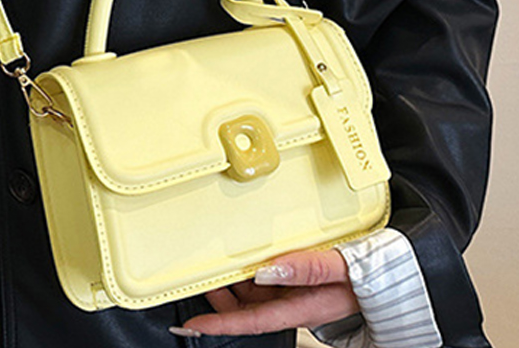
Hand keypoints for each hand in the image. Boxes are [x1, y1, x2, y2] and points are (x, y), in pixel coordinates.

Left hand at [174, 248, 358, 336]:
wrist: (391, 275)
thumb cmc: (371, 276)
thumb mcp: (340, 268)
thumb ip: (306, 268)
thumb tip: (268, 268)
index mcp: (303, 308)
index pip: (253, 320)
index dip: (221, 324)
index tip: (195, 325)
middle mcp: (296, 305)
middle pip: (248, 311)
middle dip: (221, 303)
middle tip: (200, 284)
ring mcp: (297, 295)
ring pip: (256, 297)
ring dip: (235, 286)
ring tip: (217, 270)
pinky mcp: (300, 283)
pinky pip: (269, 283)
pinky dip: (252, 274)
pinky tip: (246, 262)